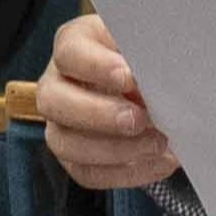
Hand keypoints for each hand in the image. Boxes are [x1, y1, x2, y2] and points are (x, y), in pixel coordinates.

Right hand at [41, 10, 181, 192]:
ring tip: (156, 145)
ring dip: (114, 150)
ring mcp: (60, 124)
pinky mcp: (73, 157)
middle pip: (54, 101)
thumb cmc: (144, 58)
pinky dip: (126, 173)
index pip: (69, 53)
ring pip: (66, 144)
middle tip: (139, 119)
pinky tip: (157, 162)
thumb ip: (146, 52)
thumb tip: (161, 73)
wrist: (151, 86)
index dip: (97, 67)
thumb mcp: (145, 43)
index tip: (130, 77)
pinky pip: (88, 173)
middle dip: (99, 114)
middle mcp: (56, 85)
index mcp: (72, 45)